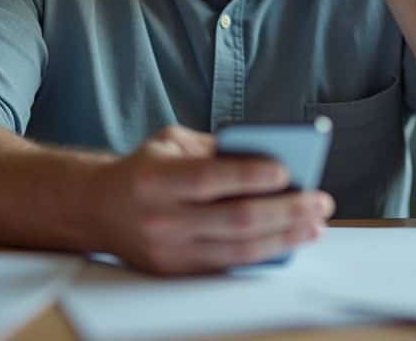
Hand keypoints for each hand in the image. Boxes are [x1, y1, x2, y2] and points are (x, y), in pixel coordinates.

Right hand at [90, 125, 334, 274]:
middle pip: (235, 219)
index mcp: (155, 179)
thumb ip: (214, 148)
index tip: (287, 170)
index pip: (210, 178)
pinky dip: (265, 253)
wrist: (96, 209)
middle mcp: (161, 219)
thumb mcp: (170, 142)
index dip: (251, 175)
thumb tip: (268, 158)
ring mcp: (169, 251)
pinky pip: (230, 265)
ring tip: (315, 224)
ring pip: (239, 249)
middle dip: (286, 210)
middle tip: (319, 200)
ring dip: (285, 237)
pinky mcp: (176, 271)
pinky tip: (290, 239)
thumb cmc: (144, 168)